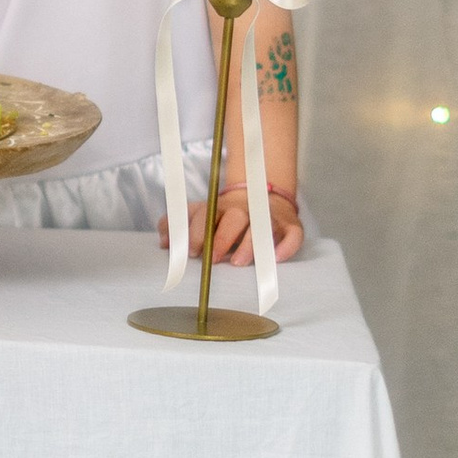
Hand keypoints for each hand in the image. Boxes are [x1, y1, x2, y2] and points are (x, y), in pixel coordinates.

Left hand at [160, 185, 304, 264]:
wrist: (262, 195)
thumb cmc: (225, 214)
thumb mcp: (200, 214)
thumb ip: (178, 225)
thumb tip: (163, 240)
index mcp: (220, 207)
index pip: (208, 215)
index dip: (198, 232)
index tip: (192, 251)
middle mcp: (245, 210)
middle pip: (235, 217)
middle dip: (223, 238)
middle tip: (214, 258)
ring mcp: (269, 217)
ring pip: (263, 227)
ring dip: (251, 244)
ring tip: (239, 262)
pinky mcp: (291, 226)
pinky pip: (293, 235)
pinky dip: (286, 247)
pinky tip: (275, 259)